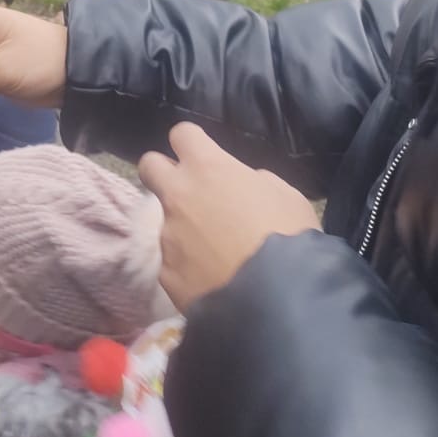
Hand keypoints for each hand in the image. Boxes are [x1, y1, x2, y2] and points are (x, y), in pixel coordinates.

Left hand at [140, 122, 319, 310]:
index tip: (205, 156)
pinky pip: (175, 264)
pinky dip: (190, 269)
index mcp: (208, 168)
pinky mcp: (166, 275)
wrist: (276, 302)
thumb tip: (241, 185)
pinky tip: (214, 283)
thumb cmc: (289, 238)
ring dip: (186, 230)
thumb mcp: (286, 196)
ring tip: (219, 256)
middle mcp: (178, 196)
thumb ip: (254, 182)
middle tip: (189, 192)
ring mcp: (168, 237)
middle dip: (163, 172)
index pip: (182, 133)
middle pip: (149, 165)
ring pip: (167, 222)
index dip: (192, 143)